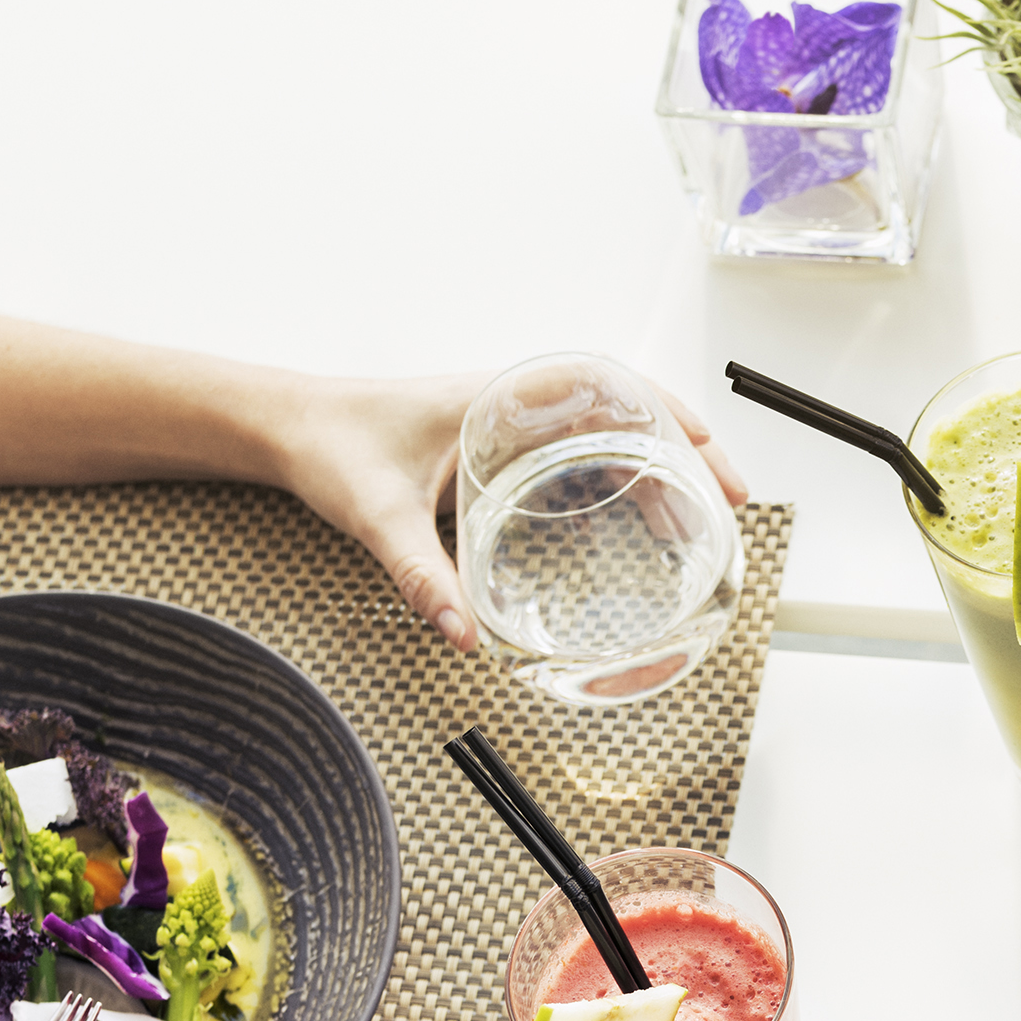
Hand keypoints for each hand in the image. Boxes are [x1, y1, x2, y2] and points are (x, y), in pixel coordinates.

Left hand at [266, 368, 750, 653]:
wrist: (291, 427)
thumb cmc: (333, 447)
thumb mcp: (377, 514)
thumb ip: (419, 574)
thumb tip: (463, 633)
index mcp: (501, 397)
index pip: (613, 386)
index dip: (675, 418)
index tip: (712, 458)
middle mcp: (517, 404)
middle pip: (629, 414)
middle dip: (687, 455)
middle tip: (730, 505)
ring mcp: (513, 425)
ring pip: (609, 437)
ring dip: (657, 473)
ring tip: (692, 528)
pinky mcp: (501, 451)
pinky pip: (578, 457)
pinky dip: (618, 484)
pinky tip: (633, 528)